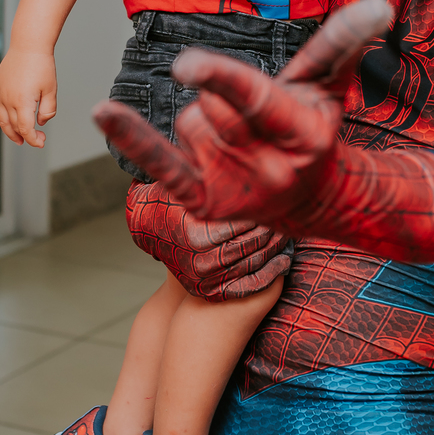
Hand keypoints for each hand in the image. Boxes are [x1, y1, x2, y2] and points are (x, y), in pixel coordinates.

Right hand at [0, 47, 56, 147]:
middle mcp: (8, 99)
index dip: (33, 139)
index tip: (41, 142)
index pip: (26, 129)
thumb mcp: (51, 89)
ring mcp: (0, 93)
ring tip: (19, 139)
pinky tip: (7, 122)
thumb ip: (48, 110)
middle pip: (14, 126)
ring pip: (2, 119)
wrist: (28, 45)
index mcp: (22, 101)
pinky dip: (1, 118)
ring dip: (10, 131)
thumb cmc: (42, 66)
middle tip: (37, 139)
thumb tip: (40, 122)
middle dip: (26, 136)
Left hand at [93, 0, 392, 224]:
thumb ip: (344, 42)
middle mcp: (268, 167)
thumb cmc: (316, 130)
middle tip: (252, 115)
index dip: (219, 78)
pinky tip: (102, 112)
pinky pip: (159, 164)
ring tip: (239, 142)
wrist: (310, 202)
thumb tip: (379, 2)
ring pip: (190, 123)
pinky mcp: (203, 202)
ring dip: (205, 121)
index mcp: (304, 135)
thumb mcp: (331, 86)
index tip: (184, 63)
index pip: (253, 99)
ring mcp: (233, 188)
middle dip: (222, 97)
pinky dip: (130, 138)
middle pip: (213, 107)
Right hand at [126, 181, 292, 300]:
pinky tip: (282, 259)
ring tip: (286, 230)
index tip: (275, 196)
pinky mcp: (213, 291)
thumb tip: (223, 143)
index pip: (244, 219)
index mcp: (197, 233)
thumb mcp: (178, 183)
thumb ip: (199, 171)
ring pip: (257, 260)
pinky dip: (272, 271)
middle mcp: (202, 259)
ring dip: (277, 246)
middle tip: (288, 212)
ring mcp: (208, 278)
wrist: (145, 235)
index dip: (263, 207)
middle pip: (254, 241)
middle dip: (274, 226)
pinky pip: (252, 283)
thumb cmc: (163, 200)